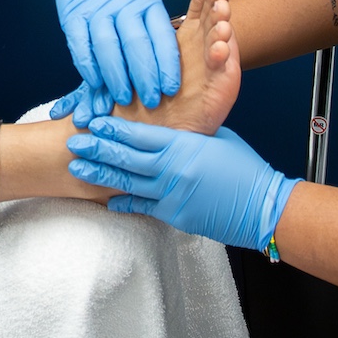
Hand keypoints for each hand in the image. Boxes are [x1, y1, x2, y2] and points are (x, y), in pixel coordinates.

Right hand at [48, 0, 179, 110]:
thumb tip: (165, 70)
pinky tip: (96, 83)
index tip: (171, 87)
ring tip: (123, 97)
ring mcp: (97, 10)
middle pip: (136, 44)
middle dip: (145, 76)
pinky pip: (81, 45)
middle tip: (151, 100)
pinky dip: (88, 67)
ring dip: (116, 76)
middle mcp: (123, 5)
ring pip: (108, 46)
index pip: (161, 35)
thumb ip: (154, 30)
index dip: (166, 64)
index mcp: (147, 2)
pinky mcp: (74, 16)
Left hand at [66, 117, 297, 251]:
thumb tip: (168, 129)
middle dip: (97, 149)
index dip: (114, 128)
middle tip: (73, 142)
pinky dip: (124, 203)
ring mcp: (172, 195)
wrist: (264, 207)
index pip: (140, 134)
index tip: (94, 121)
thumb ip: (188, 135)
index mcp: (184, 146)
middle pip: (126, 157)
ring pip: (128, 183)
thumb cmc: (245, 169)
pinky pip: (143, 208)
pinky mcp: (175, 216)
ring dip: (101, 175)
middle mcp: (174, 170)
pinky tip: (107, 200)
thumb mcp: (217, 140)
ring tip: (77, 169)